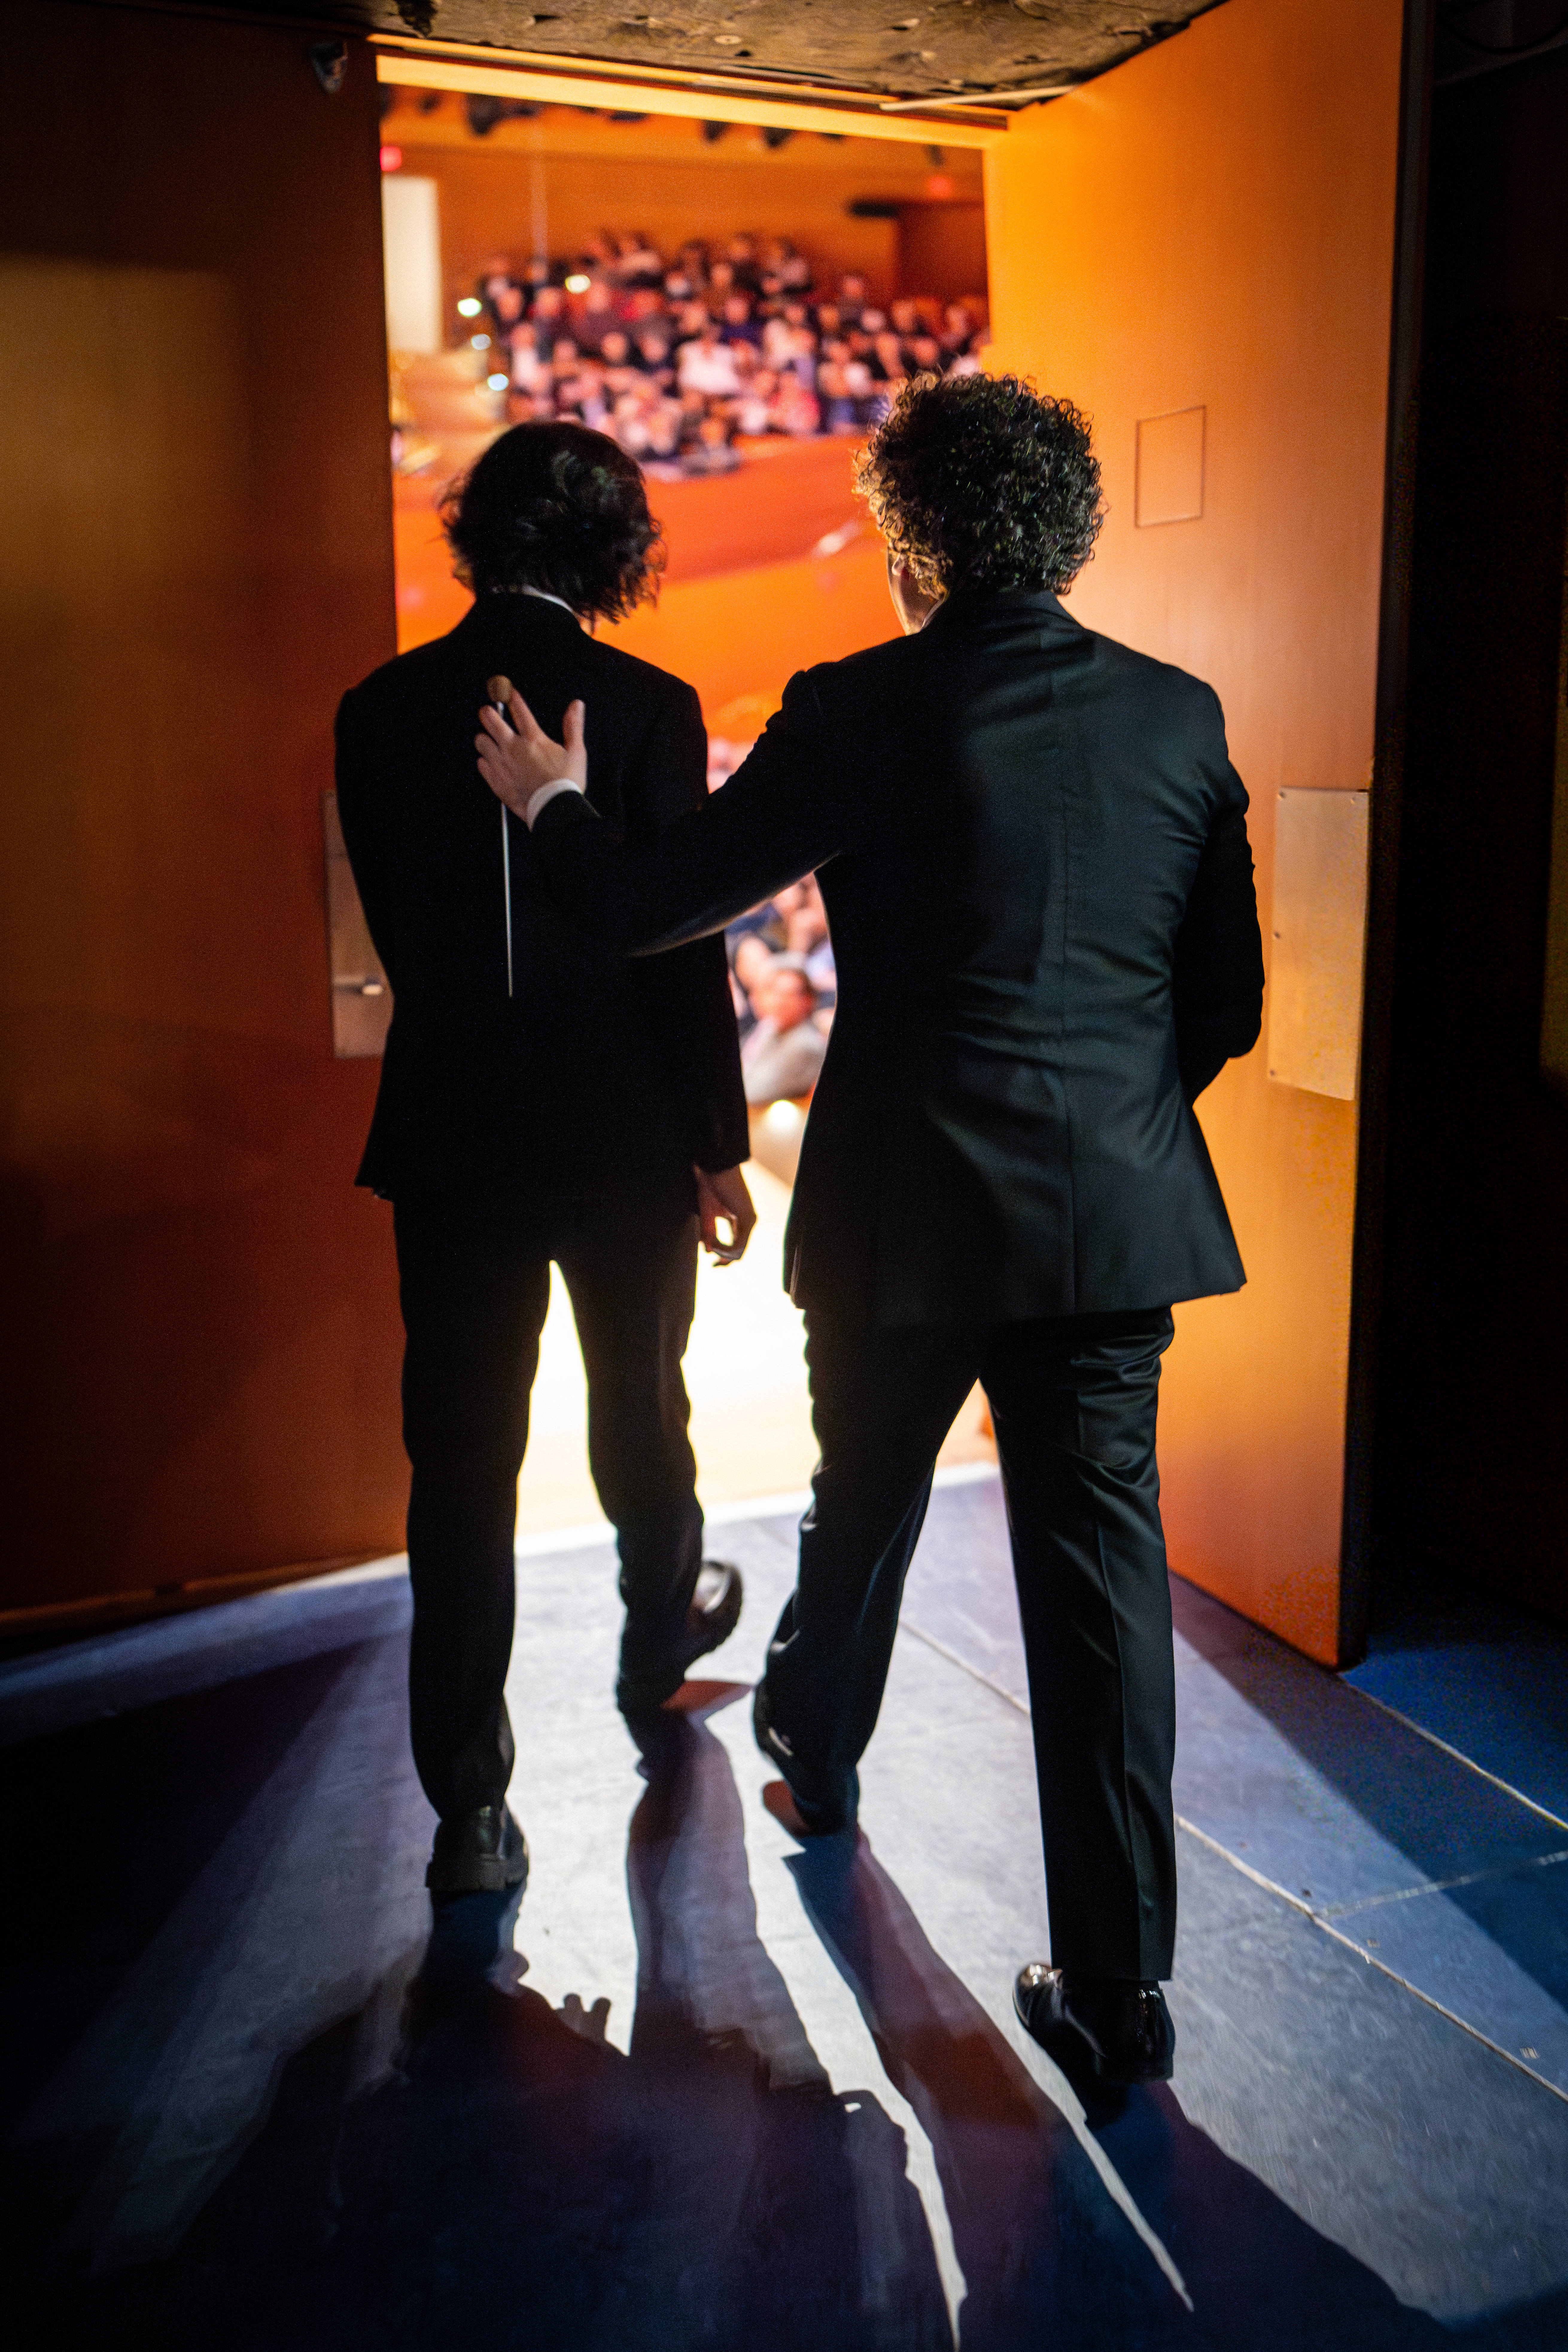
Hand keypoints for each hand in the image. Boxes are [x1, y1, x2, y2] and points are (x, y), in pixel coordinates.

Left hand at [476, 689, 586, 818]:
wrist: (554, 809)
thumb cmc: (565, 783)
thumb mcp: (576, 751)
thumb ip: (573, 726)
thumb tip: (576, 706)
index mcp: (534, 739)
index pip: (519, 709)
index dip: (512, 698)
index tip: (508, 693)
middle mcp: (514, 748)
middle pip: (491, 720)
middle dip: (488, 712)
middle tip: (488, 711)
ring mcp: (502, 764)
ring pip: (481, 741)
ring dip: (484, 738)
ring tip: (488, 739)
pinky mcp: (496, 780)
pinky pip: (481, 765)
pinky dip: (484, 761)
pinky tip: (489, 761)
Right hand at [694, 1163, 755, 1264]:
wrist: (715, 1168)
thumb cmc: (710, 1186)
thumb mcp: (707, 1215)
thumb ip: (709, 1234)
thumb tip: (709, 1252)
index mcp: (738, 1220)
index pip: (736, 1245)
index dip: (724, 1258)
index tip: (713, 1265)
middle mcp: (747, 1222)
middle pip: (740, 1250)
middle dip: (726, 1260)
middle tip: (714, 1267)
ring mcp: (750, 1220)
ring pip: (739, 1249)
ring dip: (723, 1252)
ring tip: (710, 1247)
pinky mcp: (748, 1219)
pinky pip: (739, 1243)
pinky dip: (725, 1247)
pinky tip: (714, 1245)